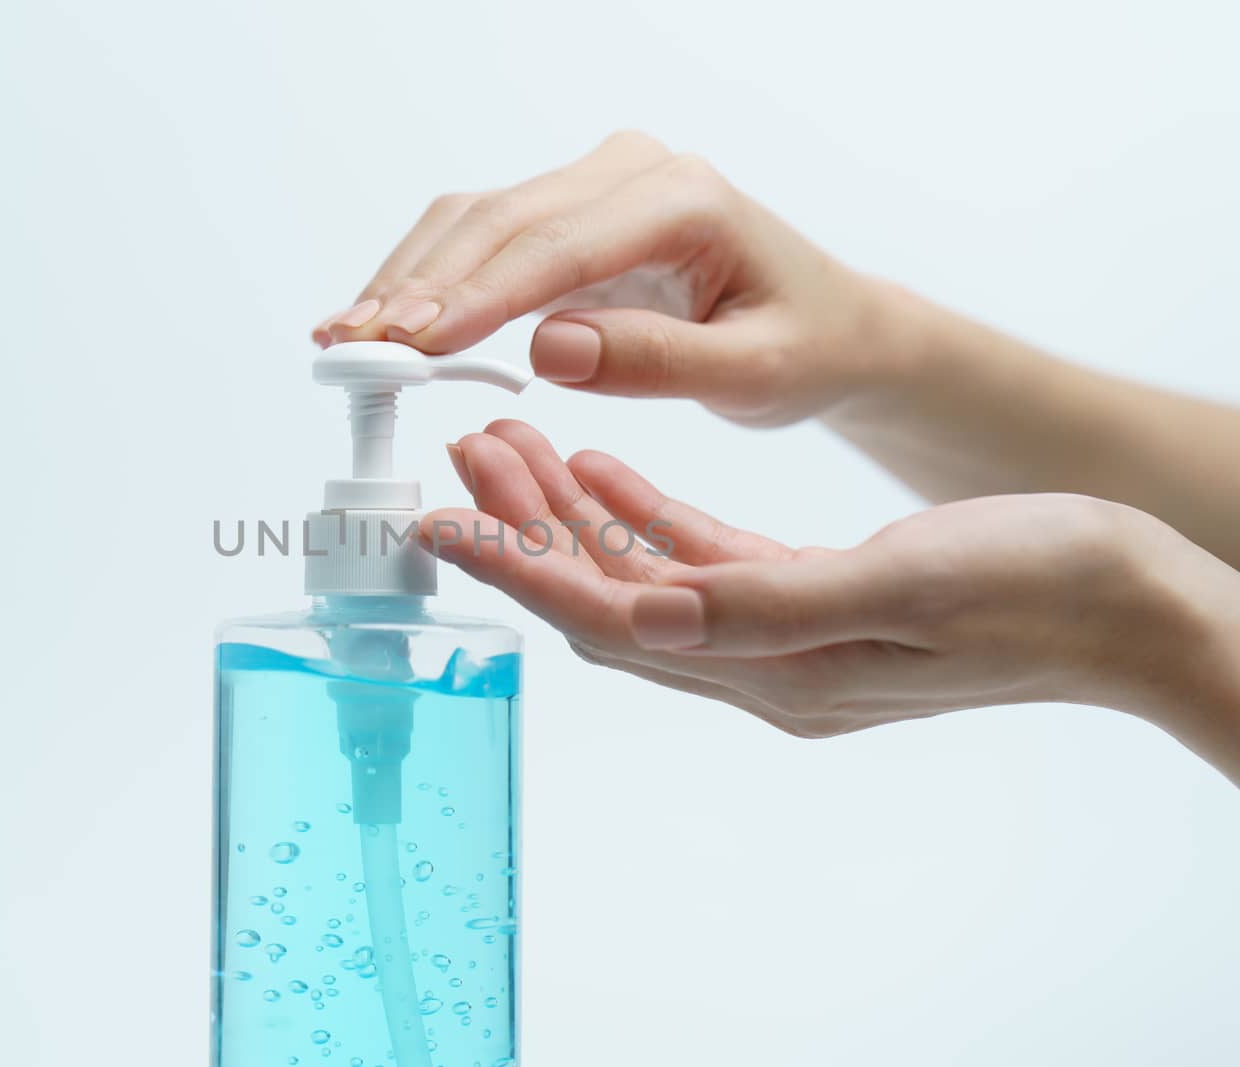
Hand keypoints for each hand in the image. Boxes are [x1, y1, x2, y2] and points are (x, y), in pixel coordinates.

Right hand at [313, 130, 903, 426]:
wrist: (828, 326)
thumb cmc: (803, 348)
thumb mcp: (755, 373)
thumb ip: (659, 360)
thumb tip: (546, 346)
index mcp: (684, 198)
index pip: (559, 246)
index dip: (477, 297)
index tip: (411, 346)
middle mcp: (632, 171)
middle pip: (500, 220)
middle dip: (420, 287)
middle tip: (353, 350)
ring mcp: (596, 184)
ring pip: (477, 220)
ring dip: (409, 279)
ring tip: (345, 338)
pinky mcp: (570, 213)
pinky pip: (485, 237)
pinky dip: (429, 278)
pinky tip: (384, 321)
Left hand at [419, 420, 1239, 780]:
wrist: (1135, 604)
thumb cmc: (1041, 590)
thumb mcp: (906, 587)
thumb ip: (768, 604)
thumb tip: (643, 614)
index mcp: (775, 670)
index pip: (610, 621)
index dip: (518, 572)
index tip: (442, 523)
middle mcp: (760, 662)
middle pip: (604, 597)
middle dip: (525, 530)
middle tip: (462, 455)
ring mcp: (780, 631)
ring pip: (638, 573)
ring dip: (569, 513)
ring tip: (507, 444)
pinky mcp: (805, 592)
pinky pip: (695, 555)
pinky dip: (637, 511)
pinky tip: (598, 467)